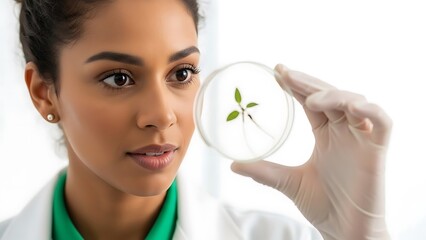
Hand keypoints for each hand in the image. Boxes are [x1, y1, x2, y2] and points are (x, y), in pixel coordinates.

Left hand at [231, 64, 391, 239]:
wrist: (344, 232)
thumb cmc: (323, 206)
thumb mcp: (288, 182)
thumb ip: (264, 172)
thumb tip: (233, 165)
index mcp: (326, 135)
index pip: (311, 102)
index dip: (297, 86)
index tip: (278, 72)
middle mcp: (344, 131)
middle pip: (329, 95)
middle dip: (308, 82)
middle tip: (285, 73)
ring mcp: (361, 139)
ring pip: (354, 102)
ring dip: (332, 94)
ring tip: (309, 99)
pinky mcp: (377, 150)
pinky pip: (382, 121)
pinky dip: (368, 110)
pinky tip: (350, 106)